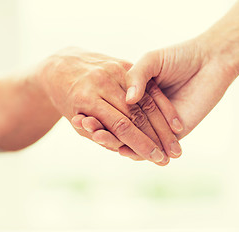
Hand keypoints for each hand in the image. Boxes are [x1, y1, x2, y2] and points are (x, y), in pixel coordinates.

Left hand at [36, 47, 181, 164]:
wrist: (62, 65)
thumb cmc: (67, 98)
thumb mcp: (74, 116)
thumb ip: (97, 131)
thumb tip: (118, 148)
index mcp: (88, 97)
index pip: (121, 126)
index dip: (140, 144)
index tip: (155, 159)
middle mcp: (103, 82)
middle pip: (137, 114)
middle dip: (156, 138)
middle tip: (172, 156)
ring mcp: (115, 70)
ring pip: (146, 101)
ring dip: (163, 125)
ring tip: (176, 144)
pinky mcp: (124, 64)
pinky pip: (148, 88)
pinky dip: (162, 105)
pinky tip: (175, 123)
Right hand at [76, 38, 237, 151]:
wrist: (210, 60)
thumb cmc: (180, 56)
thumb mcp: (151, 61)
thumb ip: (137, 76)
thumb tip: (127, 99)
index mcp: (140, 96)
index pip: (116, 111)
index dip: (99, 114)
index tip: (80, 116)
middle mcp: (148, 113)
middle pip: (121, 128)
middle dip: (103, 130)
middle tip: (85, 128)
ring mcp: (161, 125)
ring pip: (134, 140)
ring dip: (114, 141)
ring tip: (96, 136)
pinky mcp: (177, 133)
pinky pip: (155, 146)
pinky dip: (136, 150)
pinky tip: (120, 148)